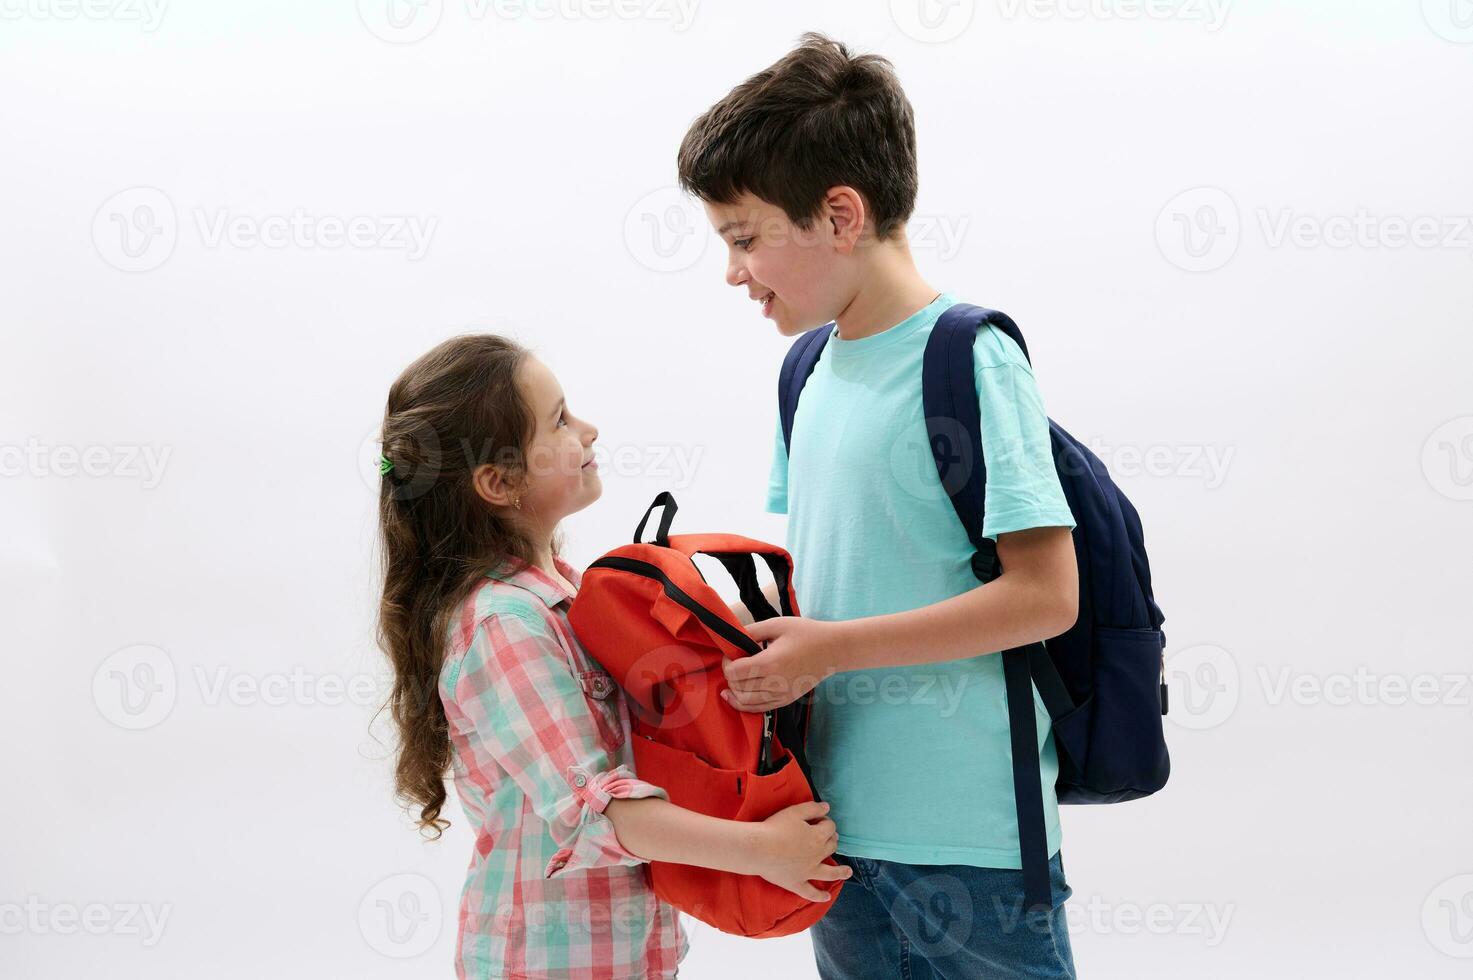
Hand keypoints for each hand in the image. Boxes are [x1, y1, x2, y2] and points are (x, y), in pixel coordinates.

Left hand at [722, 617, 841, 711]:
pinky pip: (759, 709)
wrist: (832, 650)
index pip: (735, 672)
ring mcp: (781, 695)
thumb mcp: (777, 624)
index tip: (731, 653)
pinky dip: (744, 704)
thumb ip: (751, 631)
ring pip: (745, 702)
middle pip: (738, 687)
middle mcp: (775, 683)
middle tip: (733, 664)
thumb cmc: (806, 633)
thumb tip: (732, 638)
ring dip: (734, 692)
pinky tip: (737, 696)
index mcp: (771, 662)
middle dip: (729, 676)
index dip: (727, 662)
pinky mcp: (786, 700)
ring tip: (730, 682)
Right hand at [751, 800, 850, 900]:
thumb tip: (827, 807)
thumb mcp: (794, 812)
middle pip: (831, 846)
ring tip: (848, 872)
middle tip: (828, 837)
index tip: (818, 819)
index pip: (829, 827)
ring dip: (841, 872)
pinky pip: (811, 892)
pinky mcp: (797, 884)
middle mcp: (817, 855)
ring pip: (830, 873)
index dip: (825, 821)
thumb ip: (812, 808)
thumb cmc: (775, 827)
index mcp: (818, 837)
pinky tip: (826, 897)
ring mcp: (809, 872)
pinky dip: (819, 896)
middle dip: (832, 840)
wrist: (758, 849)